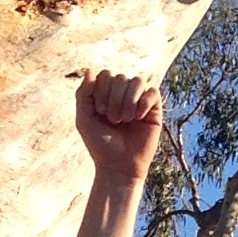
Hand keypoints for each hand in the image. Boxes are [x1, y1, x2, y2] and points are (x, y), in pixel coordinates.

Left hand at [75, 71, 162, 188]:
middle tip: (113, 120)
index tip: (99, 111)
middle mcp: (123, 94)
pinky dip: (144, 102)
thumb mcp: (84, 120)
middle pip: (121, 77)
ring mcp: (139, 100)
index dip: (101, 89)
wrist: (118, 167)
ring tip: (125, 120)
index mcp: (106, 94)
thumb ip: (83, 94)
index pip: (106, 74)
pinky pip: (153, 91)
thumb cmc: (100, 145)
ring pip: (138, 80)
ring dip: (128, 101)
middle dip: (114, 98)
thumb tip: (90, 70)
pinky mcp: (154, 109)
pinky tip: (138, 117)